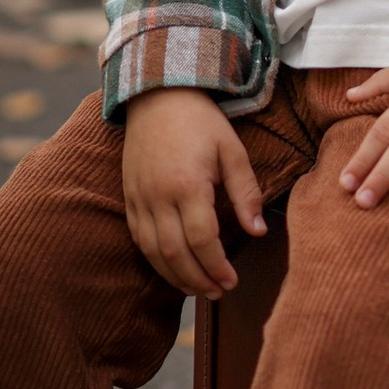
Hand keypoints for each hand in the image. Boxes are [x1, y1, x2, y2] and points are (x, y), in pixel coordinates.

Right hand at [120, 90, 265, 298]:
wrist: (158, 95)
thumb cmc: (201, 121)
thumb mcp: (232, 150)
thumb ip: (246, 193)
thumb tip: (259, 231)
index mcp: (188, 184)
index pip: (202, 240)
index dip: (217, 266)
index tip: (232, 281)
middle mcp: (158, 196)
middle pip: (175, 253)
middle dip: (198, 279)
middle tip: (218, 292)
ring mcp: (139, 198)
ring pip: (153, 252)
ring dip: (175, 276)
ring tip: (198, 289)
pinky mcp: (129, 197)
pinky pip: (138, 239)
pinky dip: (155, 260)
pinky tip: (172, 269)